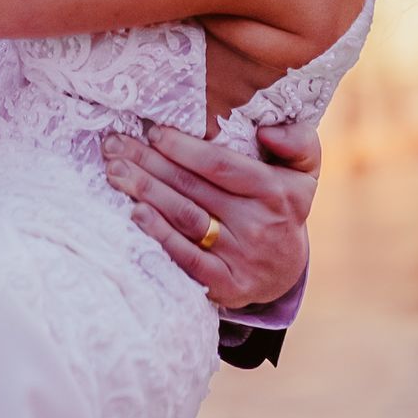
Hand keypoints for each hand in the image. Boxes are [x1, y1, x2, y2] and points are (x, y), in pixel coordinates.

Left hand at [102, 121, 319, 309]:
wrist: (286, 268)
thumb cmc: (282, 204)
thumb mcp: (303, 171)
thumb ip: (298, 141)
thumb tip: (267, 132)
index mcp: (276, 192)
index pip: (221, 165)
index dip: (184, 148)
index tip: (153, 131)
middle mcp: (259, 225)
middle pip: (193, 188)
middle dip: (149, 162)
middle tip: (114, 145)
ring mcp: (241, 257)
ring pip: (185, 218)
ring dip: (145, 192)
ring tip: (115, 171)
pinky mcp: (226, 285)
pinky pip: (186, 258)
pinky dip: (159, 235)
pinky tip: (136, 214)